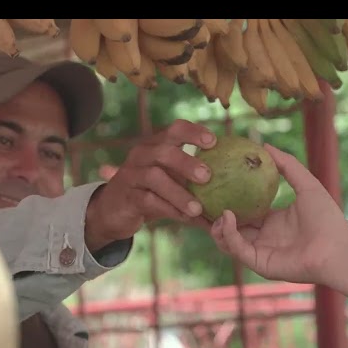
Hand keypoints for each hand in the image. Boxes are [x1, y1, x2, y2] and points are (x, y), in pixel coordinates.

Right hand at [85, 119, 216, 250]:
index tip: (214, 142)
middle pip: (164, 151)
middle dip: (186, 162)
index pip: (175, 129)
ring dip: (178, 192)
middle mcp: (141, 155)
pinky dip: (167, 208)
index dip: (194, 132)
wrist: (114, 211)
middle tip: (207, 176)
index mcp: (156, 145)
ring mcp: (131, 174)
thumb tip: (233, 198)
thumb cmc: (151, 193)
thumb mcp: (172, 184)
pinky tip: (183, 218)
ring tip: (197, 208)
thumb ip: (196, 186)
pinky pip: (146, 200)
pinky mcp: (126, 196)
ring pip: (154, 177)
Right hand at [210, 144, 347, 284]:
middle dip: (214, 217)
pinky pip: (237, 249)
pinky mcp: (258, 263)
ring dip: (217, 226)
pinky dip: (228, 234)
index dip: (227, 201)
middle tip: (202, 201)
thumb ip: (286, 164)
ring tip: (216, 211)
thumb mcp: (306, 183)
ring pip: (227, 241)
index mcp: (271, 221)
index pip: (243, 211)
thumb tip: (264, 145)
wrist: (337, 247)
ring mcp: (259, 251)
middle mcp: (263, 237)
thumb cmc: (327, 217)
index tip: (214, 186)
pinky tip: (227, 217)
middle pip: (230, 228)